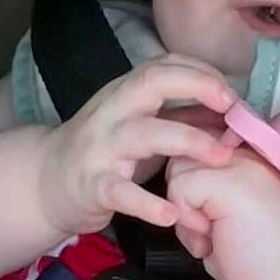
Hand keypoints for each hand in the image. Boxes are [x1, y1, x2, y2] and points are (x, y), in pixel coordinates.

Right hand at [38, 58, 235, 237]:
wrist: (47, 182)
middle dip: (197, 86)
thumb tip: (230, 111)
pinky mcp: (93, 186)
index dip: (201, 72)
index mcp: (125, 94)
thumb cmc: (104, 152)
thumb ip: (179, 116)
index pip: (164, 65)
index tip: (232, 93)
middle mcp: (112, 112)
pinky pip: (121, 193)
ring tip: (221, 158)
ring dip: (188, 141)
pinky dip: (147, 204)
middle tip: (233, 108)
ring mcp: (101, 147)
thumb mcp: (139, 124)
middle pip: (152, 82)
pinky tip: (171, 214)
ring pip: (144, 133)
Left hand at [166, 149, 279, 279]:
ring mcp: (236, 165)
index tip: (215, 227)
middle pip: (183, 161)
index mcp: (246, 166)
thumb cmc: (265, 264)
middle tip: (210, 234)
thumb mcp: (230, 224)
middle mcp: (243, 158)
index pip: (198, 157)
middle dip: (184, 201)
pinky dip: (187, 221)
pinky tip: (213, 238)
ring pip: (177, 171)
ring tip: (213, 237)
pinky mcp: (226, 181)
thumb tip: (178, 201)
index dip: (193, 194)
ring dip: (185, 213)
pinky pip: (179, 188)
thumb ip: (207, 204)